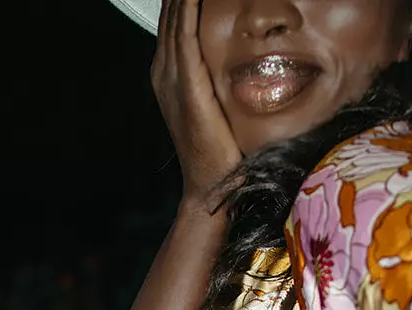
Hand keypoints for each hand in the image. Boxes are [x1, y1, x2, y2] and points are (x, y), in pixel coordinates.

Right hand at [152, 0, 241, 205]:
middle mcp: (165, 70)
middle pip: (173, 7)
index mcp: (171, 73)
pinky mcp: (187, 82)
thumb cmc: (221, 155)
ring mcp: (172, 76)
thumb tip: (246, 61)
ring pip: (177, 12)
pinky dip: (191, 3)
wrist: (210, 188)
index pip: (177, 16)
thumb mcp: (217, 107)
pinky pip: (186, 29)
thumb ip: (221, 79)